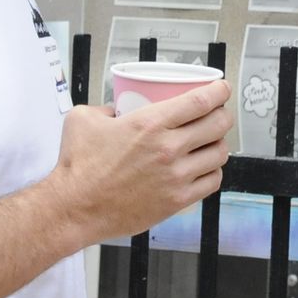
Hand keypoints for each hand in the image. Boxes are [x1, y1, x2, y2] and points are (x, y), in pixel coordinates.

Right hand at [48, 82, 234, 245]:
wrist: (74, 208)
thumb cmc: (78, 167)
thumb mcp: (84, 118)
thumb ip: (106, 107)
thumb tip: (118, 108)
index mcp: (150, 124)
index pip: (201, 100)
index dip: (219, 91)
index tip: (220, 89)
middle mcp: (169, 148)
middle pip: (218, 124)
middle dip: (222, 115)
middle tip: (217, 114)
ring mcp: (176, 176)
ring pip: (219, 154)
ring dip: (218, 144)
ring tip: (210, 143)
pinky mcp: (177, 200)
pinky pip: (212, 182)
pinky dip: (213, 172)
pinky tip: (204, 168)